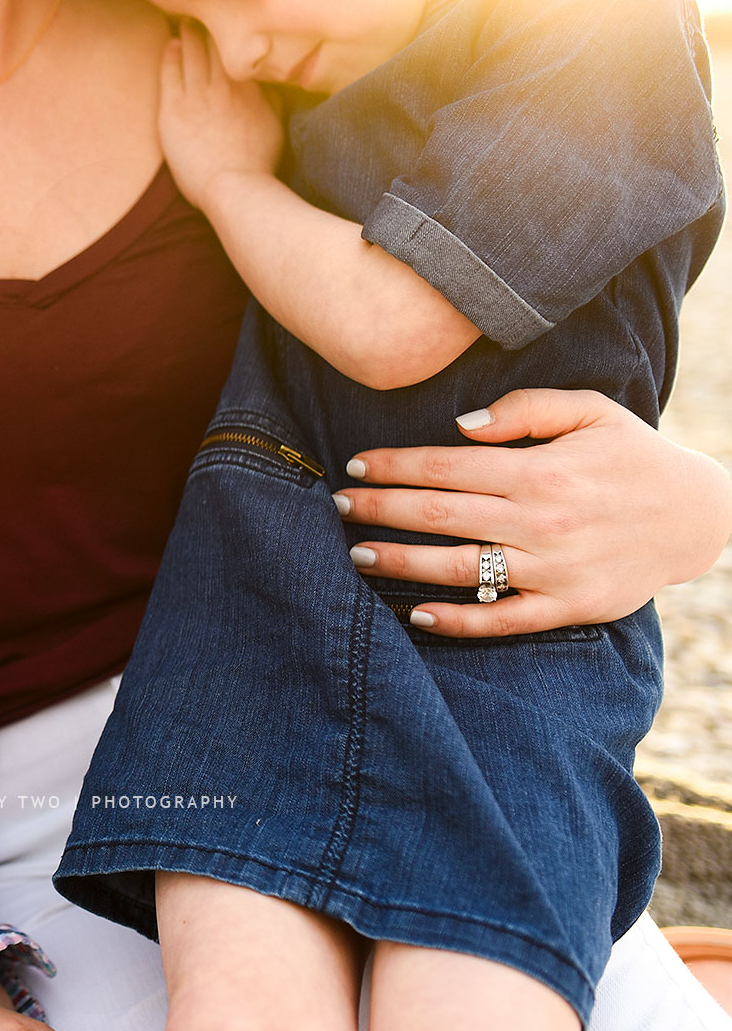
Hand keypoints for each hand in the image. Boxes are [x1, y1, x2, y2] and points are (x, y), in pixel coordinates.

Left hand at [158, 20, 284, 211]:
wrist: (233, 187)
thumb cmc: (257, 161)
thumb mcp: (275, 123)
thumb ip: (272, 95)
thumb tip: (272, 76)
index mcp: (249, 86)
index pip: (239, 48)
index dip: (232, 30)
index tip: (228, 17)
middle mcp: (223, 84)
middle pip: (213, 43)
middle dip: (208, 24)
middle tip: (201, 9)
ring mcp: (197, 96)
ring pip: (191, 52)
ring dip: (188, 33)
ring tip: (184, 21)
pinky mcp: (173, 111)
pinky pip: (169, 73)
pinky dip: (170, 55)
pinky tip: (170, 45)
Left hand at [341, 388, 731, 635]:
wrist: (701, 516)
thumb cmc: (633, 457)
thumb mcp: (591, 412)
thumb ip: (525, 409)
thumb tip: (460, 425)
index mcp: (541, 470)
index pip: (445, 467)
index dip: (392, 466)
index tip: (354, 466)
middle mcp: (542, 520)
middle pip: (439, 515)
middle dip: (379, 510)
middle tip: (337, 507)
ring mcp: (554, 568)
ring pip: (459, 568)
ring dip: (400, 563)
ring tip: (358, 555)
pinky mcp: (569, 607)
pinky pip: (501, 619)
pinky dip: (456, 621)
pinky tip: (415, 614)